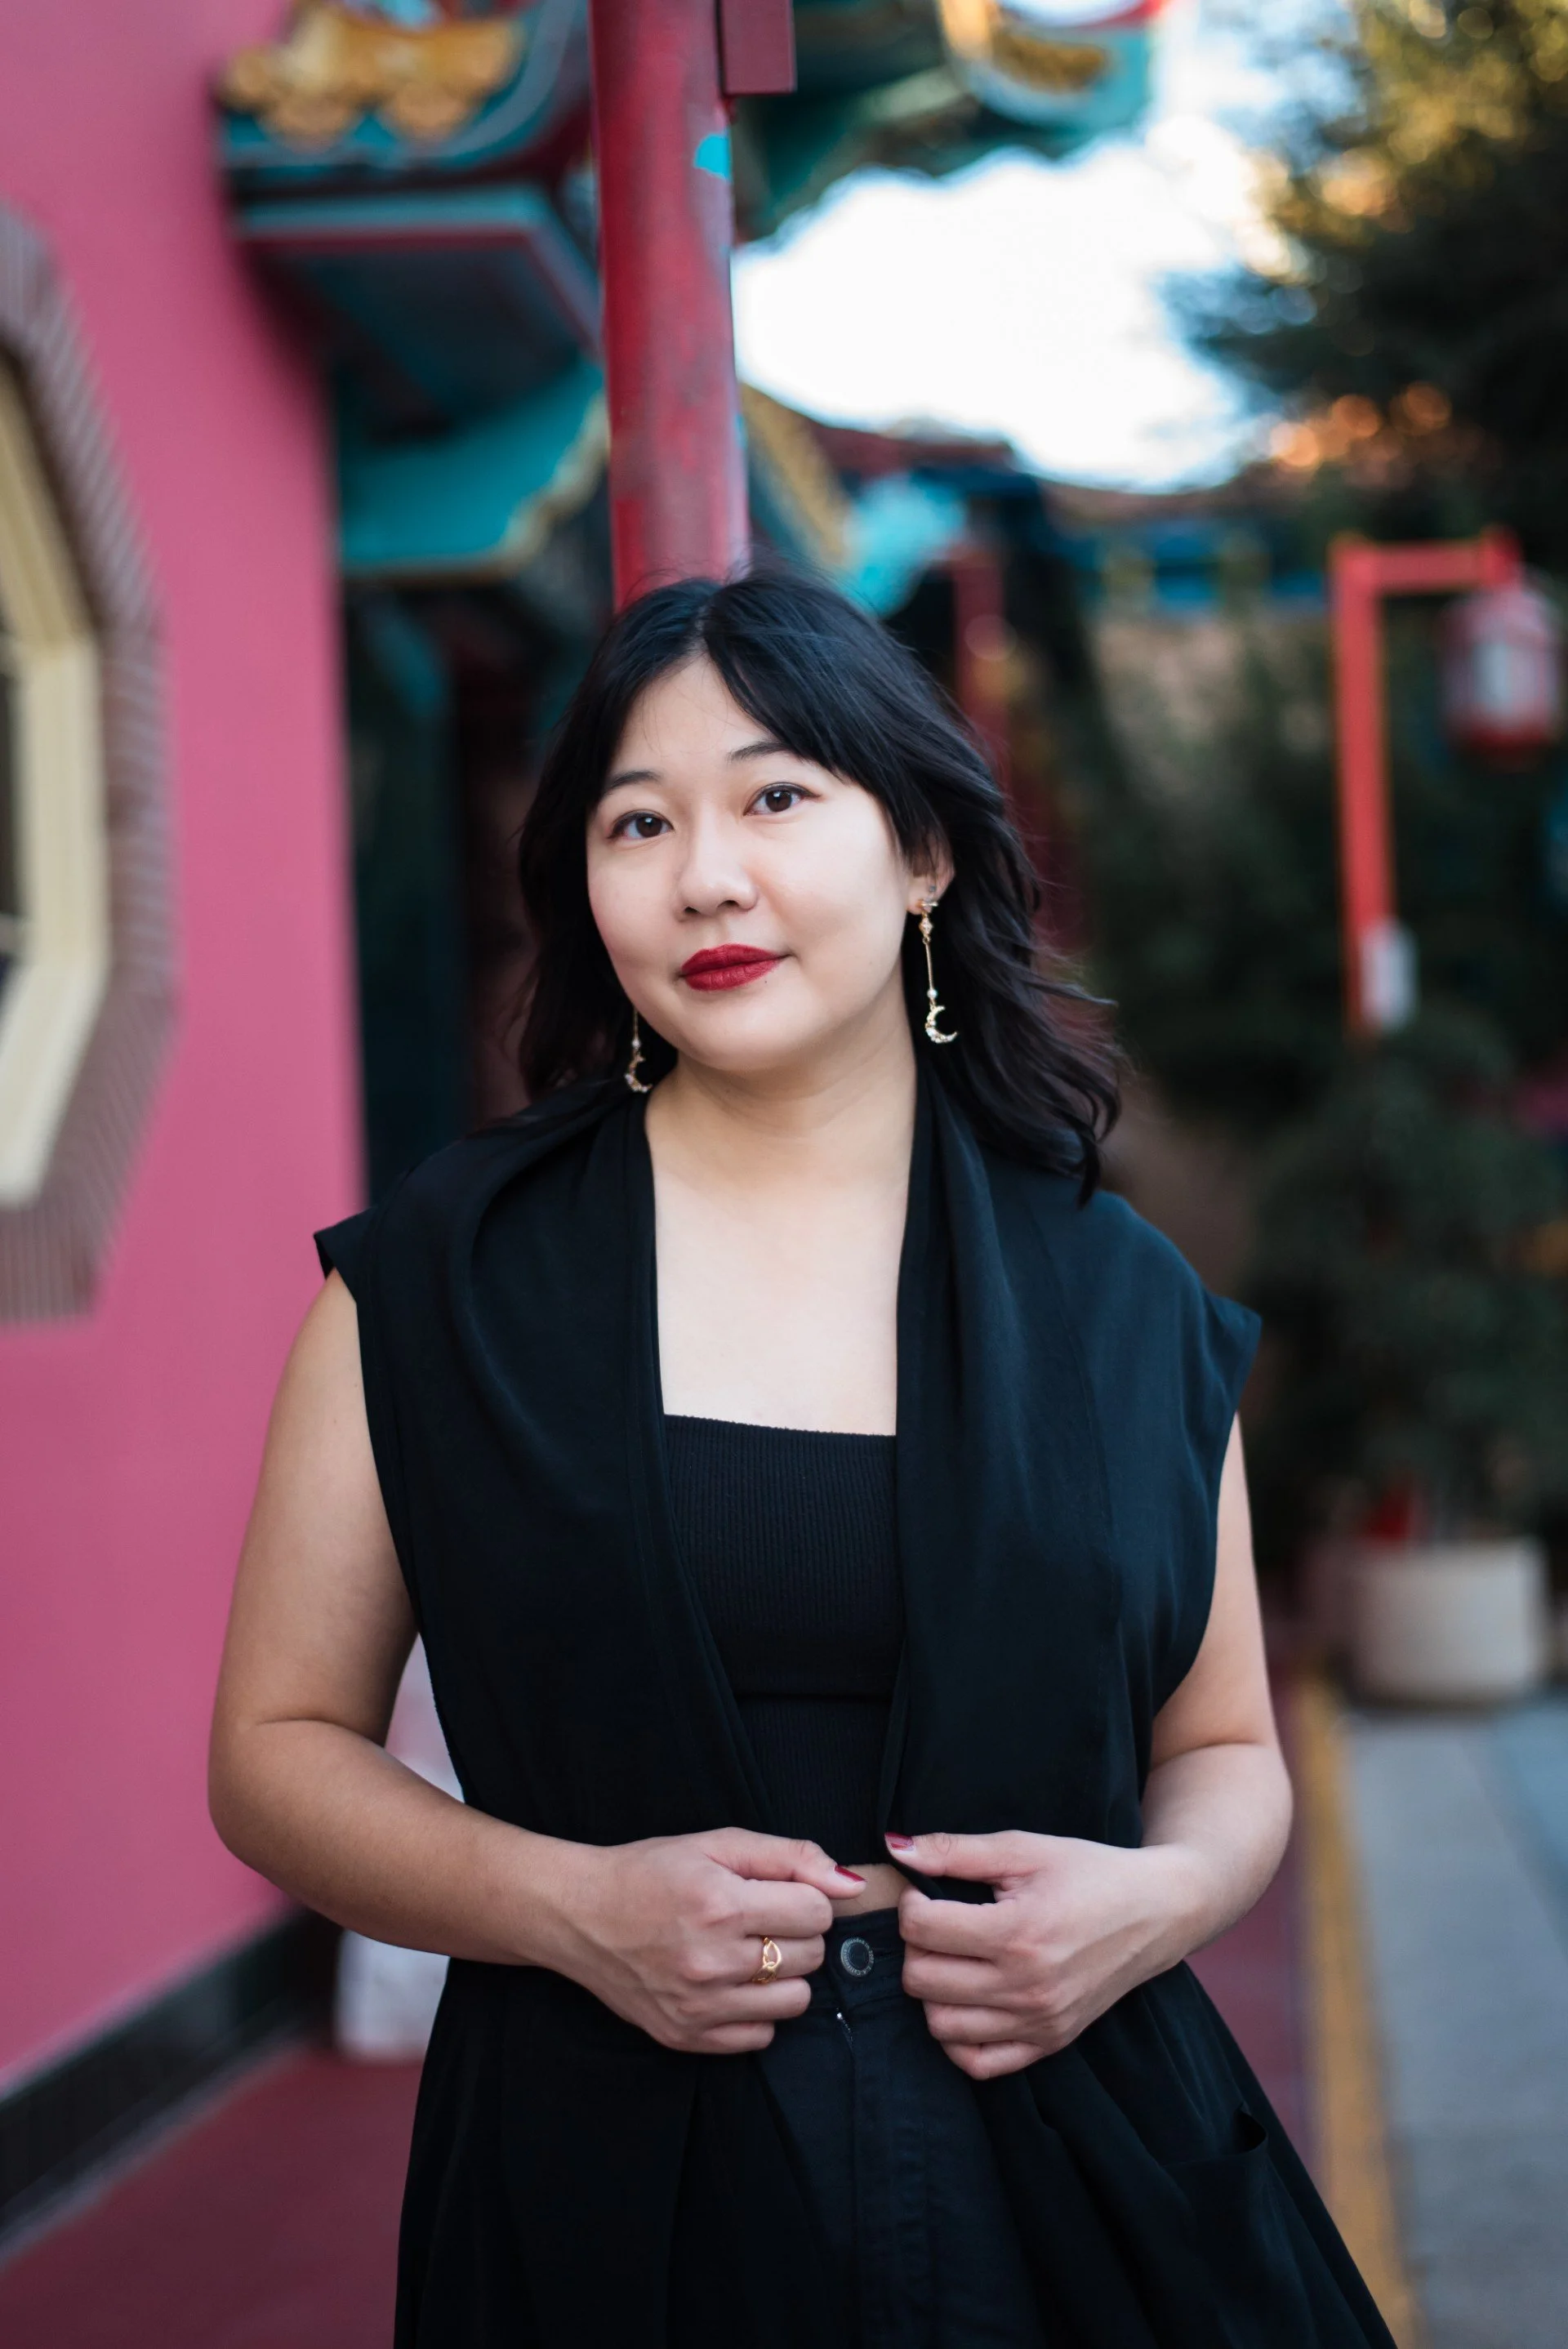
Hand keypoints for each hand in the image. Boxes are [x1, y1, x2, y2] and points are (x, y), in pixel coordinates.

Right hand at [552, 1828, 863, 2054]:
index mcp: (721, 1904)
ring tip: (750, 1953)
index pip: (818, 1913)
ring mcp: (699, 2006)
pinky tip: (731, 1984)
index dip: (807, 1898)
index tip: (781, 1894)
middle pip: (811, 1956)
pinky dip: (757, 2013)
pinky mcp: (686, 2037)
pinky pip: (760, 2038)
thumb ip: (790, 1857)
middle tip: (761, 1920)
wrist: (580, 1915)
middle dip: (798, 1933)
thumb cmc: (651, 1872)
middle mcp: (711, 1960)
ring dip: (784, 1975)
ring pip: (795, 2001)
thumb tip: (850, 1884)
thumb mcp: (717, 1843)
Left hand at [889, 1829, 1205, 2080]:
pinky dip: (957, 2038)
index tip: (926, 1894)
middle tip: (937, 1924)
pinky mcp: (1049, 2042)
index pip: (922, 1929)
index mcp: (1019, 1932)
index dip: (910, 1904)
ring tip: (951, 1959)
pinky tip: (964, 2001)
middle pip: (923, 1980)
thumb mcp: (1025, 1848)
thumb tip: (896, 1849)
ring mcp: (1039, 2021)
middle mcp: (1027, 1986)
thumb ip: (955, 1850)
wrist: (1155, 1912)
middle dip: (916, 1947)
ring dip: (931, 1991)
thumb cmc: (1089, 1873)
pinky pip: (979, 2064)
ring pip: (941, 2025)